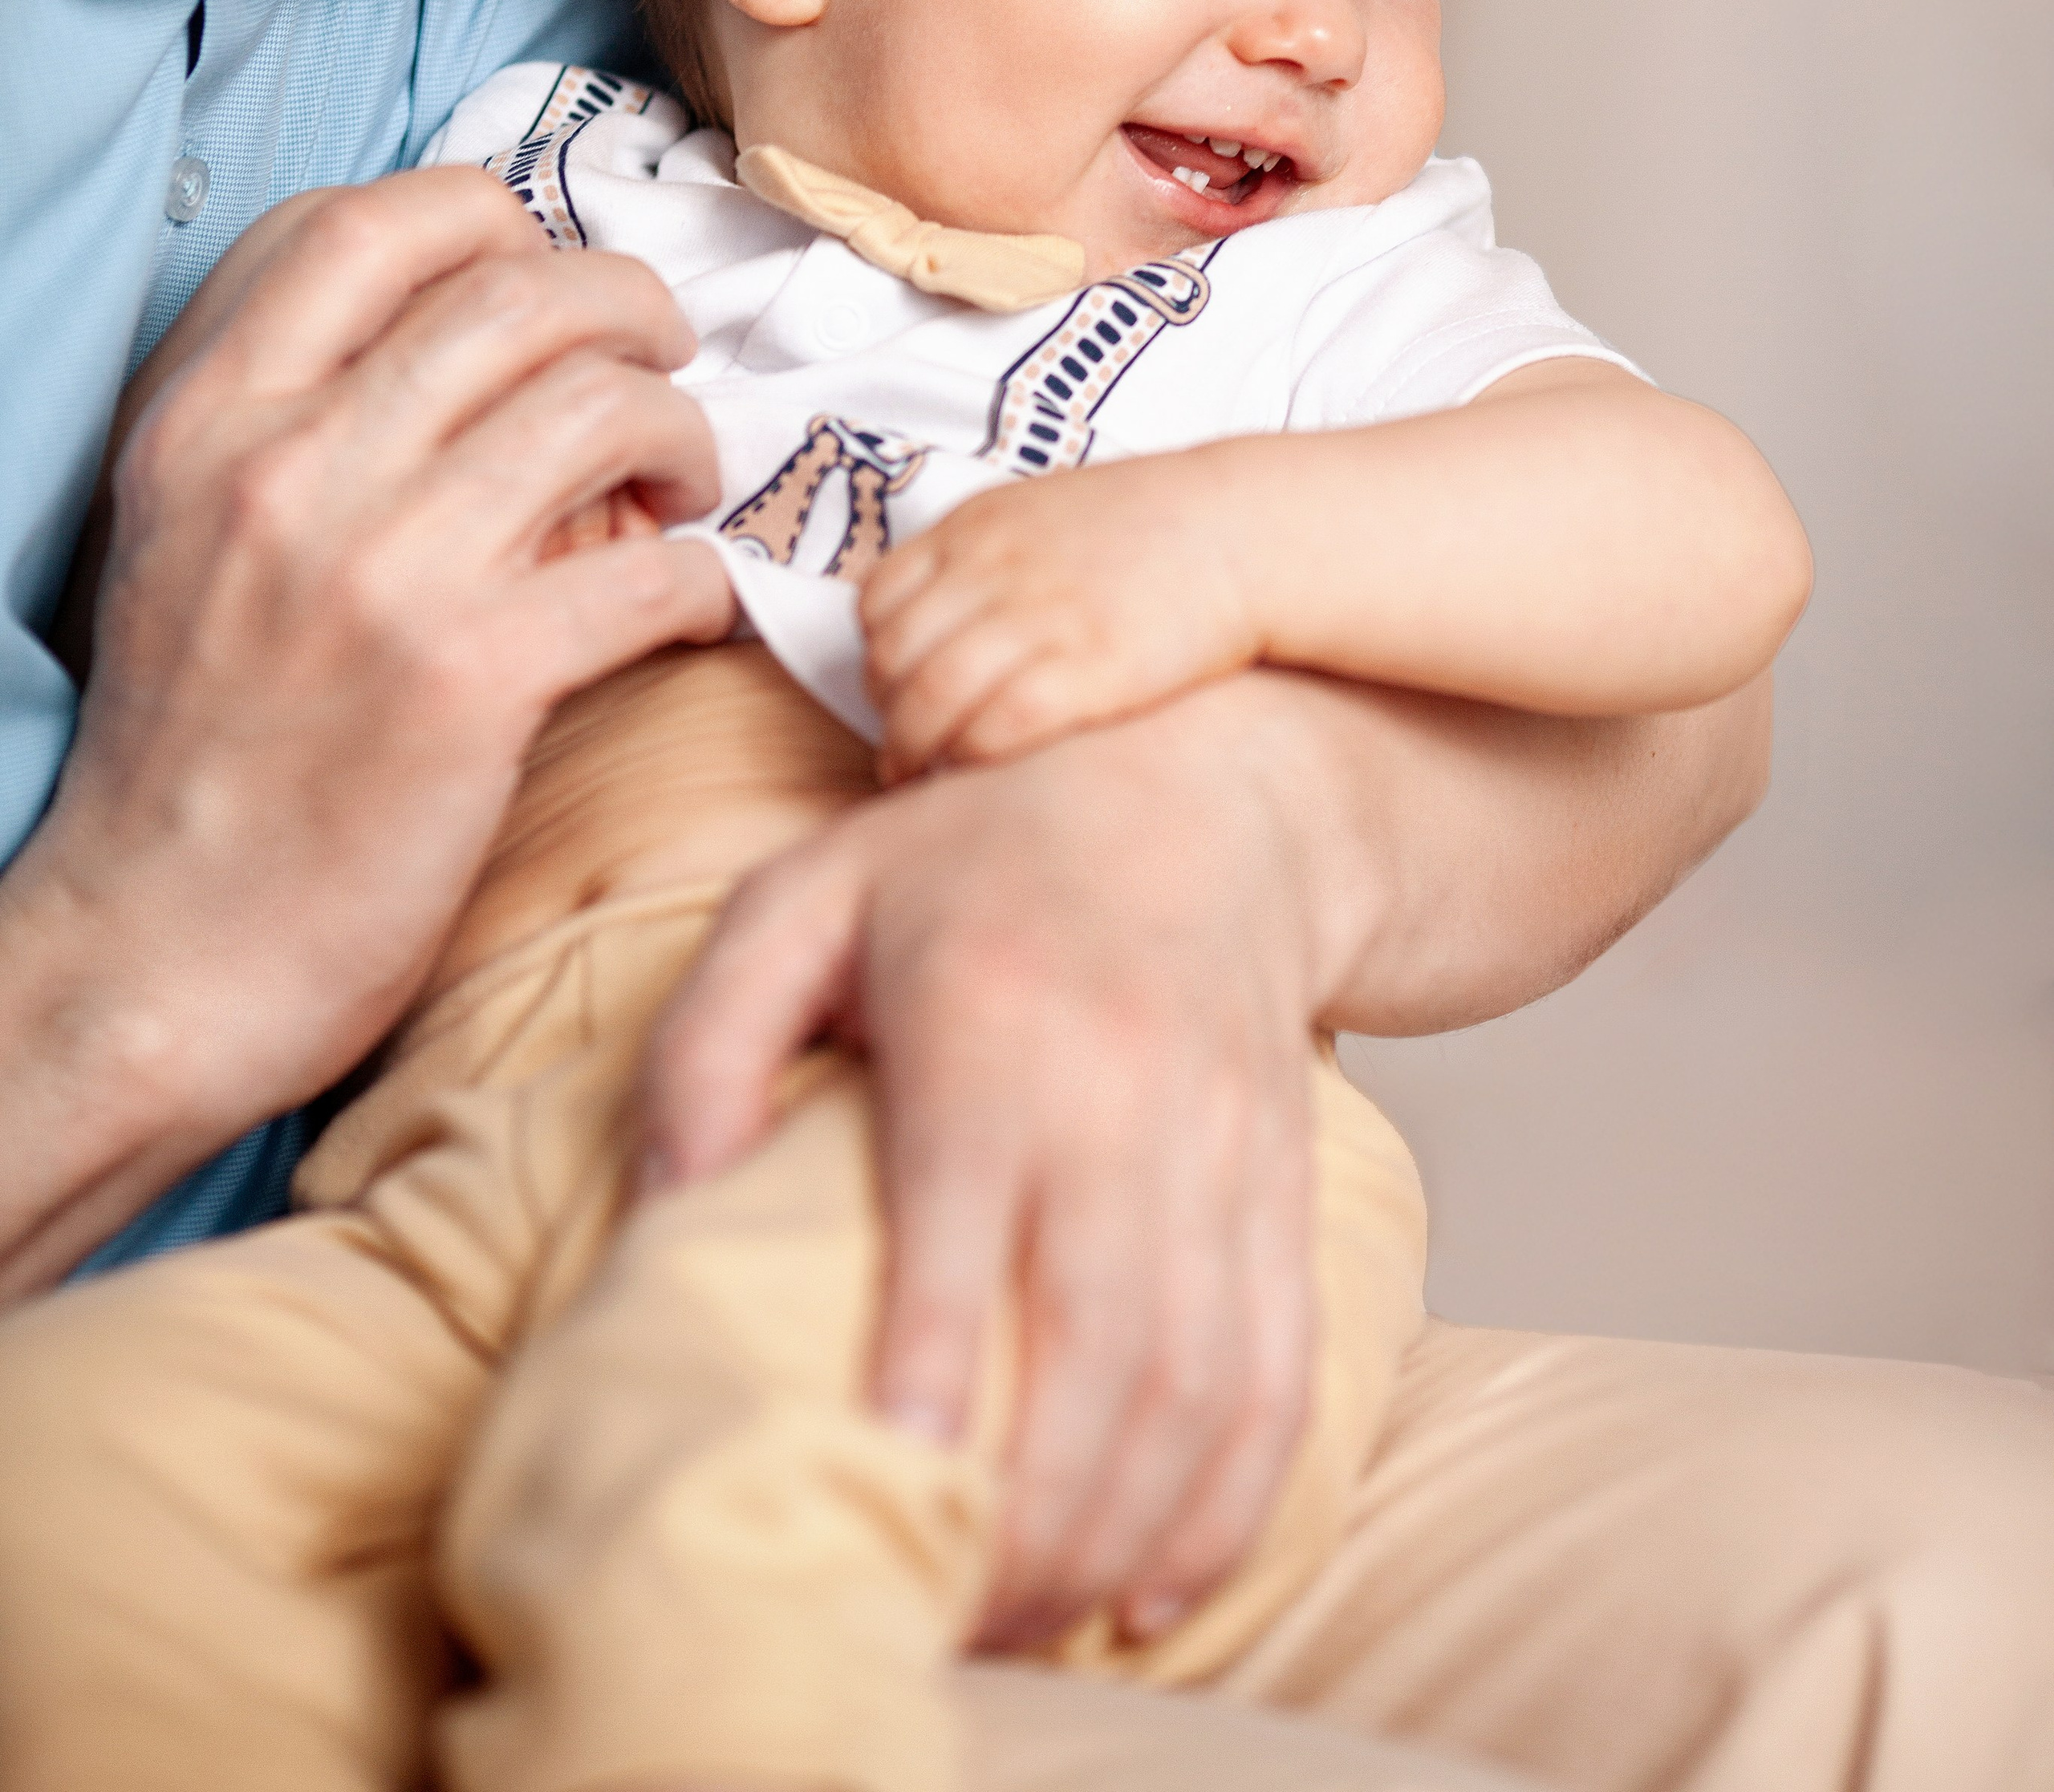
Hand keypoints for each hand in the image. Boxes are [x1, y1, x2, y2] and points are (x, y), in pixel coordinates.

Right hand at [0, 168, 726, 1289]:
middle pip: (519, 289)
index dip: (492, 217)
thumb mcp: (184, 534)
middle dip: (630, 306)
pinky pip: (655, 573)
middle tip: (661, 360)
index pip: (368, 221)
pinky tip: (692, 608)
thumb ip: (287, 413)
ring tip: (682, 484)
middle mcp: (287, 467)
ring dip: (682, 430)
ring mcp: (383, 570)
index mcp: (206, 417)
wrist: (158, 955)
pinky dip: (703, 581)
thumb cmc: (192, 746)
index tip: (547, 274)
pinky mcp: (472, 683)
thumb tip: (455, 323)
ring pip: (604, 405)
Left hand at [637, 672, 1323, 1650]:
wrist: (1199, 795)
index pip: (970, 1216)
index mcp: (993, 1019)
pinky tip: (1157, 1588)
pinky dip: (1232, 1499)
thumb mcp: (801, 896)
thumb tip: (671, 1205)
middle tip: (944, 1614)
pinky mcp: (1284, 1189)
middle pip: (1104, 1340)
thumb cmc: (968, 856)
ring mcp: (1223, 1149)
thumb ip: (711, 1041)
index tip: (888, 1480)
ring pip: (1201, 1379)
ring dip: (1125, 1530)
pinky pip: (1281, 1366)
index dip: (937, 1363)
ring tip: (1028, 1622)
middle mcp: (1126, 1093)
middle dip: (1035, 1508)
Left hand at [862, 453, 1262, 777]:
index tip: (897, 688)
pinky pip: (992, 727)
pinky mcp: (1087, 667)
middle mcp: (995, 568)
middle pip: (894, 656)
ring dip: (914, 750)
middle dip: (888, 713)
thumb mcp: (1050, 512)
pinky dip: (969, 758)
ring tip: (923, 776)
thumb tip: (945, 615)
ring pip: (929, 698)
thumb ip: (990, 556)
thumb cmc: (1158, 530)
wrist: (1248, 530)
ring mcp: (1038, 616)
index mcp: (980, 526)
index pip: (879, 598)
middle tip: (902, 748)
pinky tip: (976, 775)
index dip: (877, 654)